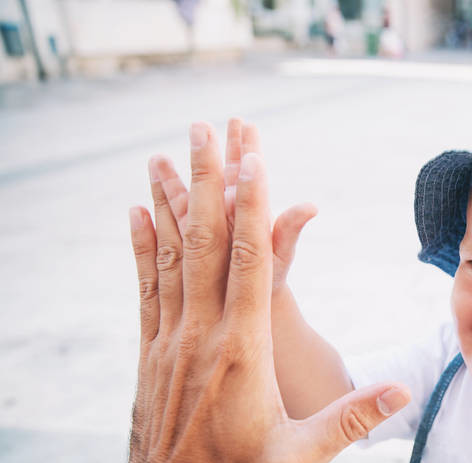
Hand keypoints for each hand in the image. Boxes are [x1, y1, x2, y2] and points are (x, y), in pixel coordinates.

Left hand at [128, 121, 409, 462]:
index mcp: (241, 351)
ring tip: (166, 150)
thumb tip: (403, 388)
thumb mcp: (304, 457)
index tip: (253, 157)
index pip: (249, 263)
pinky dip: (145, 242)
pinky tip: (140, 210)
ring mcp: (171, 337)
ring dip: (173, 198)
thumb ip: (352, 420)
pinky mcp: (152, 348)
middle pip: (208, 242)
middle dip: (211, 179)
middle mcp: (201, 333)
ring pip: (173, 254)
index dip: (252, 206)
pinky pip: (149, 282)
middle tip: (209, 127)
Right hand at [151, 118, 315, 299]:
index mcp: (249, 212)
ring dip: (174, 177)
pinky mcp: (186, 249)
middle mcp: (226, 217)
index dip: (245, 148)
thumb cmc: (269, 284)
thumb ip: (288, 231)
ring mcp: (205, 231)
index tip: (245, 123)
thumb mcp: (278, 257)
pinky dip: (160, 205)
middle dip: (211, 152)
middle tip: (199, 124)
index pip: (247, 174)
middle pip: (218, 178)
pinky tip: (144, 193)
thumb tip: (311, 207)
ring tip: (157, 157)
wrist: (251, 315)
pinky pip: (171, 223)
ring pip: (189, 198)